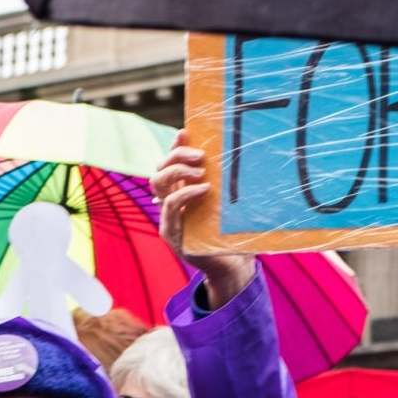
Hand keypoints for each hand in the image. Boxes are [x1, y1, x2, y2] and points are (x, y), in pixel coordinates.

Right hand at [153, 132, 257, 306]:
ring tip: (201, 172)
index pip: (169, 162)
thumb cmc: (233, 232)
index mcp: (181, 192)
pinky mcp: (171, 232)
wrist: (231, 266)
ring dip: (177, 171)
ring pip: (157, 183)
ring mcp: (167, 217)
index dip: (174, 146)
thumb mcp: (228, 201)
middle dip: (177, 156)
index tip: (186, 132)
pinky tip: (204, 189)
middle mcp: (170, 202)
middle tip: (201, 157)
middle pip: (159, 169)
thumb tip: (240, 151)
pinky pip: (171, 205)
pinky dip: (185, 193)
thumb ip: (224, 182)